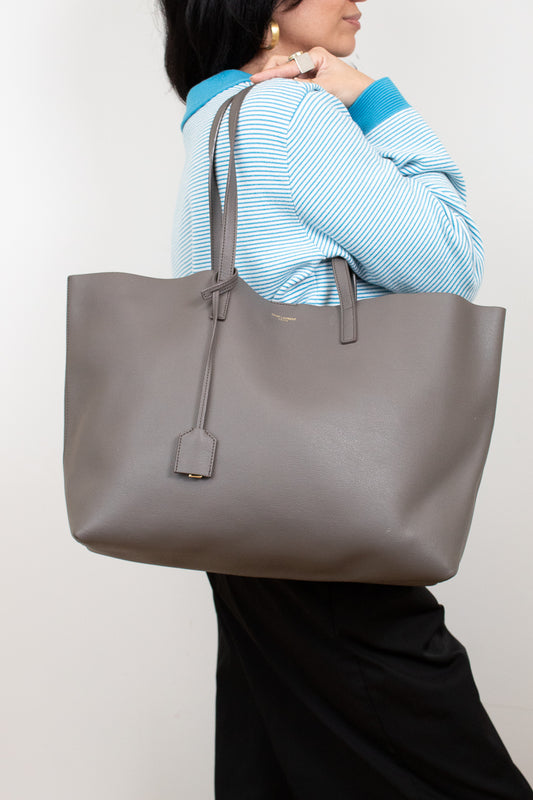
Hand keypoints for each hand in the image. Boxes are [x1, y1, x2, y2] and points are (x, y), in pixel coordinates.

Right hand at [248, 46, 374, 107]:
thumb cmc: (351, 88)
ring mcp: (309, 70)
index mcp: (315, 55)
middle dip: (272, 75)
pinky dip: (287, 90)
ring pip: (286, 76)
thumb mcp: (325, 88)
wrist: (363, 96)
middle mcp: (310, 60)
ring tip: (271, 95)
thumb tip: (283, 89)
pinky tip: (282, 98)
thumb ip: (303, 87)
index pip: (287, 66)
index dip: (270, 74)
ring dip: (280, 85)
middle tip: (258, 86)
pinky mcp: (309, 81)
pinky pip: (292, 84)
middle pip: (283, 65)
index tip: (255, 79)